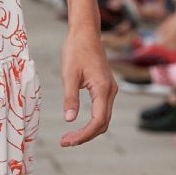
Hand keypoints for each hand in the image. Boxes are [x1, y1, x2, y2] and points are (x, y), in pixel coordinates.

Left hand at [60, 26, 116, 147]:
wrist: (85, 33)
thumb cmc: (76, 50)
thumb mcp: (68, 75)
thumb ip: (70, 98)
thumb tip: (69, 119)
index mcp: (102, 89)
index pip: (98, 121)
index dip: (83, 135)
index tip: (67, 141)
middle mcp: (110, 91)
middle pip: (102, 123)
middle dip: (85, 136)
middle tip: (65, 141)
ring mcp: (110, 89)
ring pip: (103, 118)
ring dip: (88, 130)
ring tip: (69, 136)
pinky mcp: (105, 87)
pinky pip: (101, 110)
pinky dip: (92, 121)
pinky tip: (78, 124)